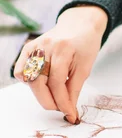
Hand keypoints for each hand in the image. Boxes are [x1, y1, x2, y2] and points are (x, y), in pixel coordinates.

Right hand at [13, 6, 107, 123]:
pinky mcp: (28, 48)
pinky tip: (43, 82)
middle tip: (60, 108)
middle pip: (37, 82)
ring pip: (27, 78)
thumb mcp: (86, 66)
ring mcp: (35, 46)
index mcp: (62, 49)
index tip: (69, 114)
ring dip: (39, 92)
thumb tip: (69, 110)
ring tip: (54, 93)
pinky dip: (29, 81)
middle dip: (48, 101)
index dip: (62, 102)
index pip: (57, 83)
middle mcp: (45, 46)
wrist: (80, 23)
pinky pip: (20, 70)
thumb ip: (75, 88)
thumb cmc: (86, 43)